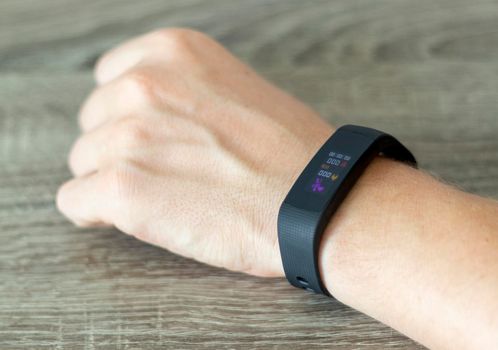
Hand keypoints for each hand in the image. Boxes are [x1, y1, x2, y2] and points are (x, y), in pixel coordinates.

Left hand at [57, 28, 333, 276]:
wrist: (316, 199)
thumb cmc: (288, 154)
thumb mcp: (234, 90)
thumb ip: (183, 93)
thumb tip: (146, 118)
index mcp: (172, 52)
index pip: (110, 80)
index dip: (128, 116)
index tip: (152, 138)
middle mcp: (143, 84)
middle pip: (94, 123)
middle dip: (121, 150)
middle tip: (167, 174)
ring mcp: (128, 134)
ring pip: (83, 163)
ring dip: (115, 183)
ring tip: (167, 198)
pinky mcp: (121, 187)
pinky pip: (74, 201)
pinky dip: (96, 214)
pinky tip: (139, 219)